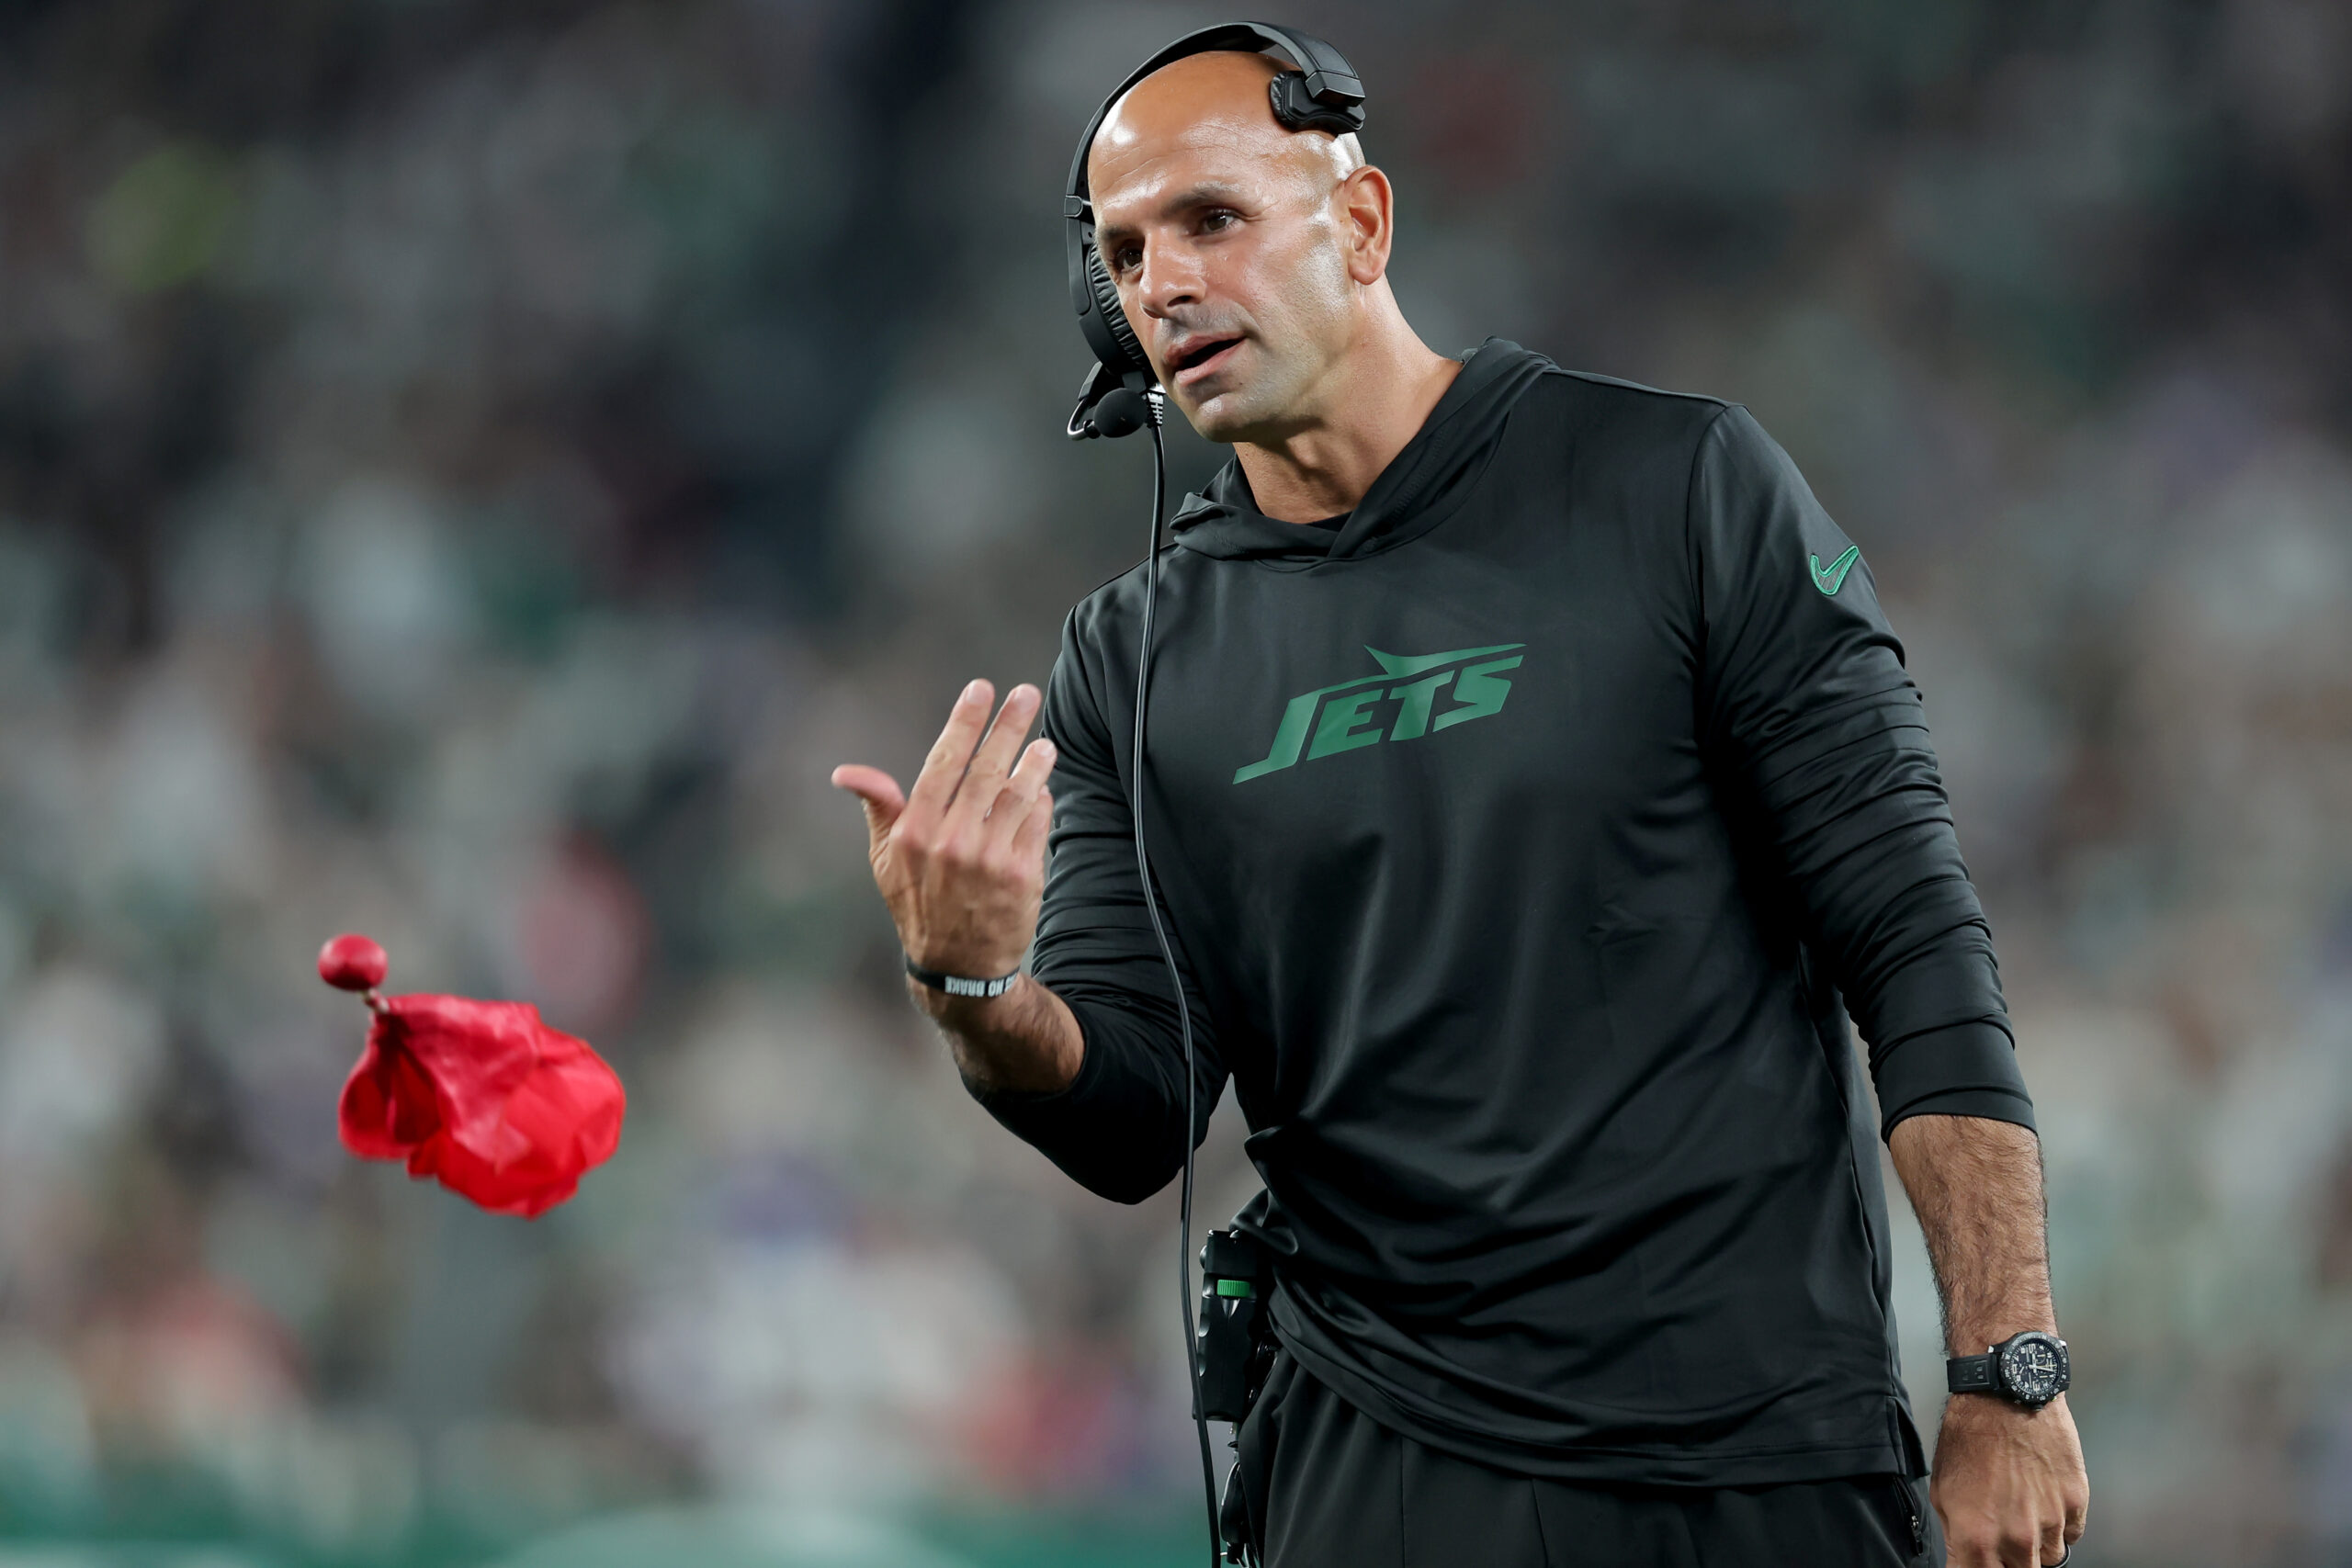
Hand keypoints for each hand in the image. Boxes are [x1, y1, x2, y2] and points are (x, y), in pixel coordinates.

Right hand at [832, 679, 1057, 987]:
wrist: (959, 966)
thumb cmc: (920, 904)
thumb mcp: (887, 860)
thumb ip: (879, 808)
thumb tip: (847, 773)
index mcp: (915, 833)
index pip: (943, 763)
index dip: (964, 722)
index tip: (981, 690)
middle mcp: (952, 842)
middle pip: (986, 770)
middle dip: (1008, 727)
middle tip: (1026, 695)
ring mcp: (990, 860)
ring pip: (1018, 795)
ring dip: (1035, 762)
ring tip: (1044, 743)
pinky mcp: (1023, 876)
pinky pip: (1037, 824)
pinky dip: (1042, 801)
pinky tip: (1043, 787)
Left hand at [1930, 1393, 2087, 1565]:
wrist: (2005, 1394)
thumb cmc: (1969, 1435)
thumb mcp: (1943, 1488)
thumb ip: (1957, 1534)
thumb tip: (1965, 1557)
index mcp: (1977, 1536)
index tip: (1976, 1564)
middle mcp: (2017, 1537)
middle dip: (2009, 1563)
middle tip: (2002, 1540)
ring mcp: (2050, 1522)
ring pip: (2049, 1559)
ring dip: (2036, 1545)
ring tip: (2022, 1511)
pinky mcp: (2076, 1504)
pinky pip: (2071, 1535)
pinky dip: (2059, 1525)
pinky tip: (2043, 1499)